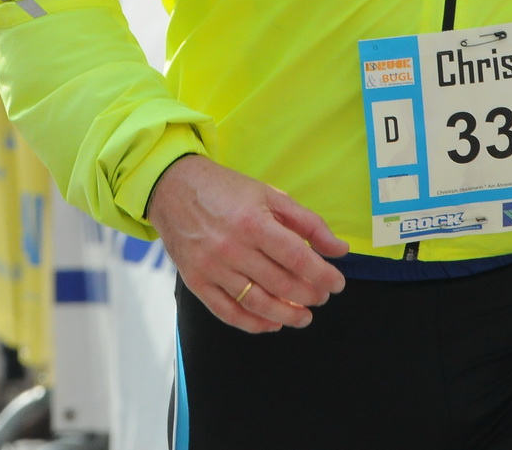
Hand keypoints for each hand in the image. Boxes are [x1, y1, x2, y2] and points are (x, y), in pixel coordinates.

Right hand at [146, 154, 348, 333]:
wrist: (172, 188)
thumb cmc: (224, 190)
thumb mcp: (270, 195)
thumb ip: (308, 223)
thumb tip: (339, 249)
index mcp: (253, 222)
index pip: (298, 259)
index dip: (323, 276)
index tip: (337, 284)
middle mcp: (232, 248)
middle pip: (281, 285)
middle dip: (309, 296)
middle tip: (321, 297)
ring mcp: (212, 268)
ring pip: (257, 304)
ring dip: (287, 316)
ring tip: (304, 317)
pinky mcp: (196, 282)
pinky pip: (228, 312)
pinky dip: (253, 324)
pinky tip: (271, 323)